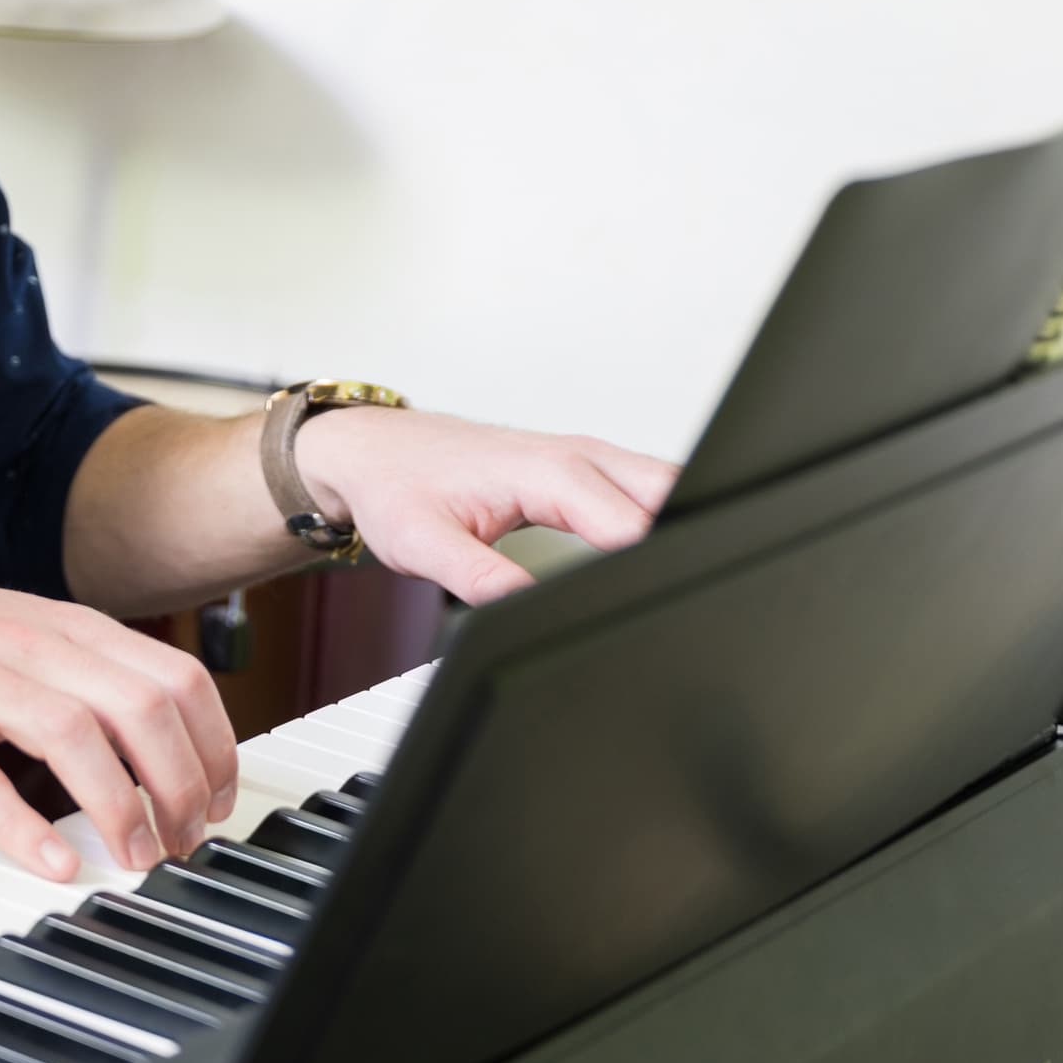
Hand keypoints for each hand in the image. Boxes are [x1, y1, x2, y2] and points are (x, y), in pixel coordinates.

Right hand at [0, 563, 235, 881]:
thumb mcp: (18, 638)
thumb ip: (85, 681)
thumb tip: (161, 748)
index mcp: (62, 626)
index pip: (174, 677)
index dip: (213, 747)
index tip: (218, 804)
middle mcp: (24, 642)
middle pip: (140, 706)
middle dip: (182, 784)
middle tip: (185, 843)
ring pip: (72, 733)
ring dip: (119, 805)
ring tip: (135, 859)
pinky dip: (20, 824)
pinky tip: (49, 864)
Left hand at [296, 408, 673, 604]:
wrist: (371, 450)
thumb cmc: (395, 487)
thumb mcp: (426, 545)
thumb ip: (483, 579)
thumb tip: (531, 612)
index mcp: (548, 472)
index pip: (633, 525)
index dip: (653, 569)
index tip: (662, 605)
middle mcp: (578, 456)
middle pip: (670, 495)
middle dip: (690, 540)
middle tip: (690, 595)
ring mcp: (585, 458)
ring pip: (665, 485)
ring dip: (684, 521)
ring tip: (684, 578)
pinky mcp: (583, 469)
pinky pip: (643, 487)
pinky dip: (663, 514)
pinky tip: (662, 552)